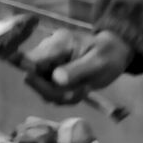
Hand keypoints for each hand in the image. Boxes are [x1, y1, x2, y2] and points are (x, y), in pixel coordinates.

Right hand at [18, 27, 134, 105]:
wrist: (113, 54)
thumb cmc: (107, 53)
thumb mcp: (98, 61)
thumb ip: (77, 69)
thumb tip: (55, 79)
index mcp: (57, 44)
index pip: (30, 58)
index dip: (31, 74)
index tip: (48, 86)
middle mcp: (47, 54)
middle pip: (33, 78)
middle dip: (54, 91)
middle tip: (80, 91)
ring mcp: (48, 67)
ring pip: (42, 90)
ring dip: (62, 96)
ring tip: (84, 89)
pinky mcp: (51, 78)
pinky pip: (51, 94)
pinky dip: (65, 97)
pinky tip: (80, 90)